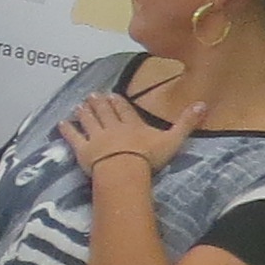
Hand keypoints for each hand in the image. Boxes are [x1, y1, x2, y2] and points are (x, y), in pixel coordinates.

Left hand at [60, 88, 198, 184]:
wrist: (124, 169)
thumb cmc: (148, 157)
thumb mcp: (173, 139)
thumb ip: (186, 123)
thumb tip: (204, 104)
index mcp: (132, 125)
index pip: (124, 111)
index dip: (118, 103)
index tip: (112, 94)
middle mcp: (113, 127)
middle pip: (105, 113)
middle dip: (99, 103)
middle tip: (92, 95)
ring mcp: (96, 138)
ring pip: (89, 121)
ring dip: (84, 112)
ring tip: (79, 105)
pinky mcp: (83, 150)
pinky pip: (73, 138)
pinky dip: (67, 130)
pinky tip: (61, 123)